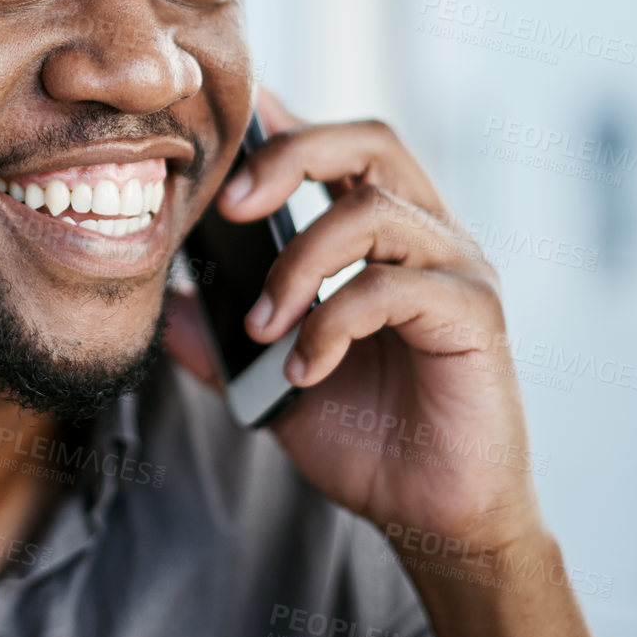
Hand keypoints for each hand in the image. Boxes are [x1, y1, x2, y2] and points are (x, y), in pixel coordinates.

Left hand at [217, 91, 545, 553]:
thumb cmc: (367, 438)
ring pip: (374, 209)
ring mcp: (456, 267)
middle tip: (225, 207)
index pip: (333, 146)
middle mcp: (427, 233)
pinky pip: (392, 287)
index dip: (279, 120)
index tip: (217, 128)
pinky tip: (305, 370)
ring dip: (299, 264)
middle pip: (367, 140)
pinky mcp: (475, 311)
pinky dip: (332, 323)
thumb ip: (220, 340)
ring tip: (262, 327)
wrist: (434, 516)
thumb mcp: (270, 383)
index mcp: (381, 233)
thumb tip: (162, 305)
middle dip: (287, 156)